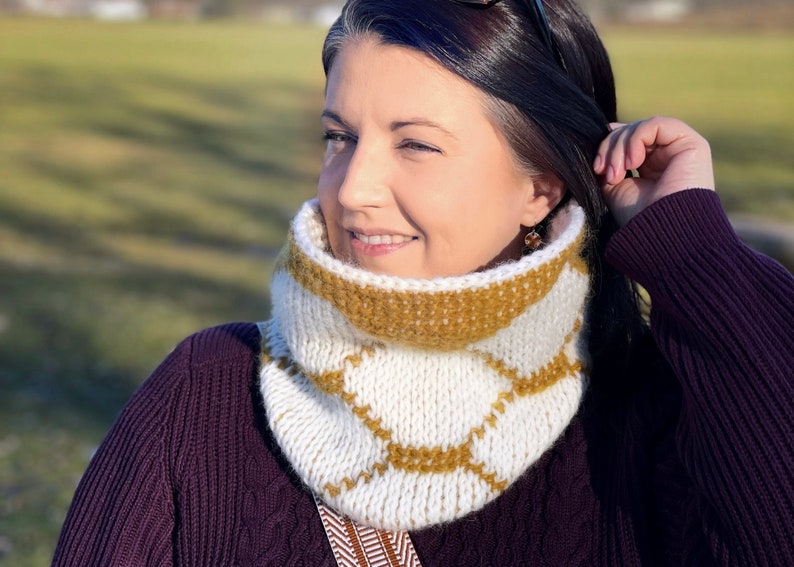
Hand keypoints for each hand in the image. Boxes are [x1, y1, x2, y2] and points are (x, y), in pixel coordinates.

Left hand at [593, 116, 714, 225]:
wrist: (664, 234)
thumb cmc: (639, 218)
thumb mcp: (615, 187)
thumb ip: (610, 162)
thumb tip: (604, 132)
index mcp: (650, 167)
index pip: (625, 141)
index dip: (607, 146)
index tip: (596, 169)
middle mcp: (666, 155)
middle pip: (630, 132)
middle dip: (610, 147)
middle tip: (604, 172)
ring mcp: (680, 148)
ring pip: (641, 128)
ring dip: (620, 146)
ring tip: (617, 173)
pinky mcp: (692, 143)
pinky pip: (656, 124)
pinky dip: (636, 139)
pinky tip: (633, 163)